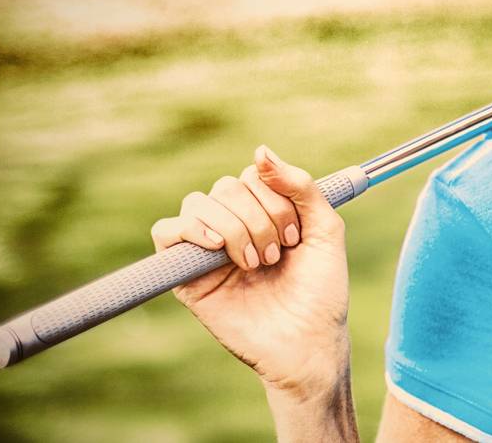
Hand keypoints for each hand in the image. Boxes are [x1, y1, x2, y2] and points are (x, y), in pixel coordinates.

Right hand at [150, 145, 349, 397]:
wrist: (308, 341)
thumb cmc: (320, 291)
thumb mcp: (325, 229)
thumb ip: (300, 186)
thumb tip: (260, 151)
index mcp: (264, 213)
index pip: (253, 175)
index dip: (276, 198)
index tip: (297, 236)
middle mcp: (234, 226)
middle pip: (227, 186)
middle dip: (260, 217)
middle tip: (278, 254)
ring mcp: (208, 249)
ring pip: (200, 203)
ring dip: (235, 228)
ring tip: (256, 264)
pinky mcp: (186, 274)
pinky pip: (166, 231)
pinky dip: (190, 229)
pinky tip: (218, 247)